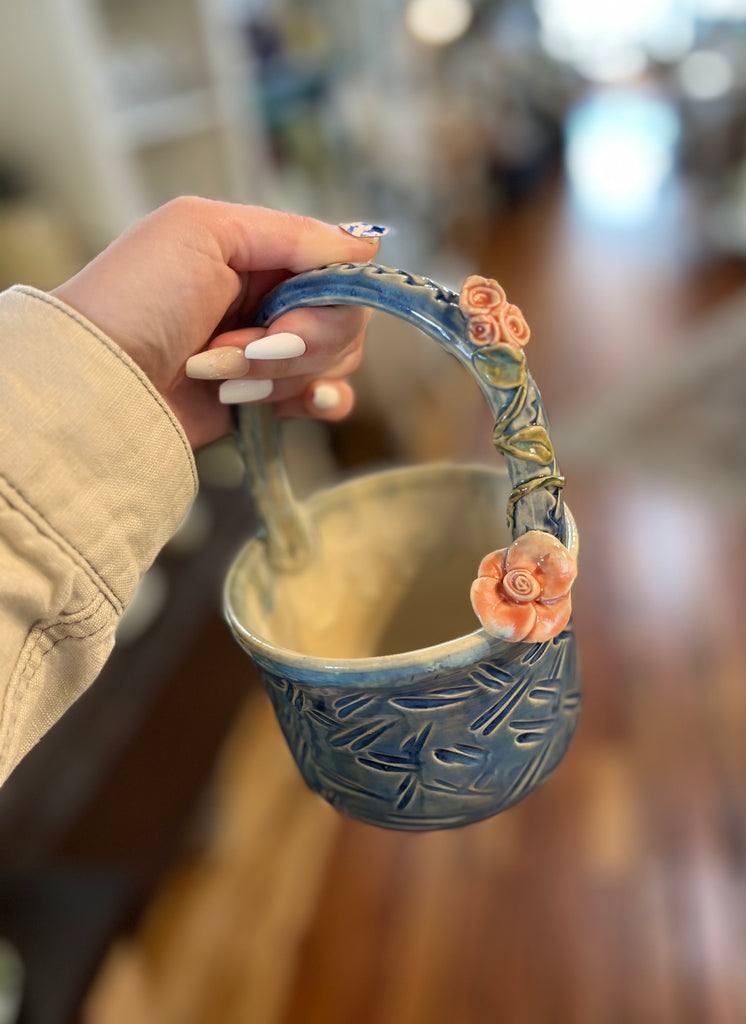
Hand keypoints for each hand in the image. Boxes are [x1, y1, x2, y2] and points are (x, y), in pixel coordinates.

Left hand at [53, 197, 380, 448]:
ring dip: (284, 371)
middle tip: (253, 347)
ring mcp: (272, 353)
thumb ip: (290, 232)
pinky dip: (325, 400)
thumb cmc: (138, 296)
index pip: (336, 266)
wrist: (99, 382)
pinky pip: (329, 399)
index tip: (297, 305)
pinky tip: (307, 403)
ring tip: (221, 372)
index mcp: (259, 253)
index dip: (332, 290)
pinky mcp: (268, 399)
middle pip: (344, 316)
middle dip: (303, 337)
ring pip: (337, 359)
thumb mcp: (205, 231)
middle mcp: (272, 299)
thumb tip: (365, 246)